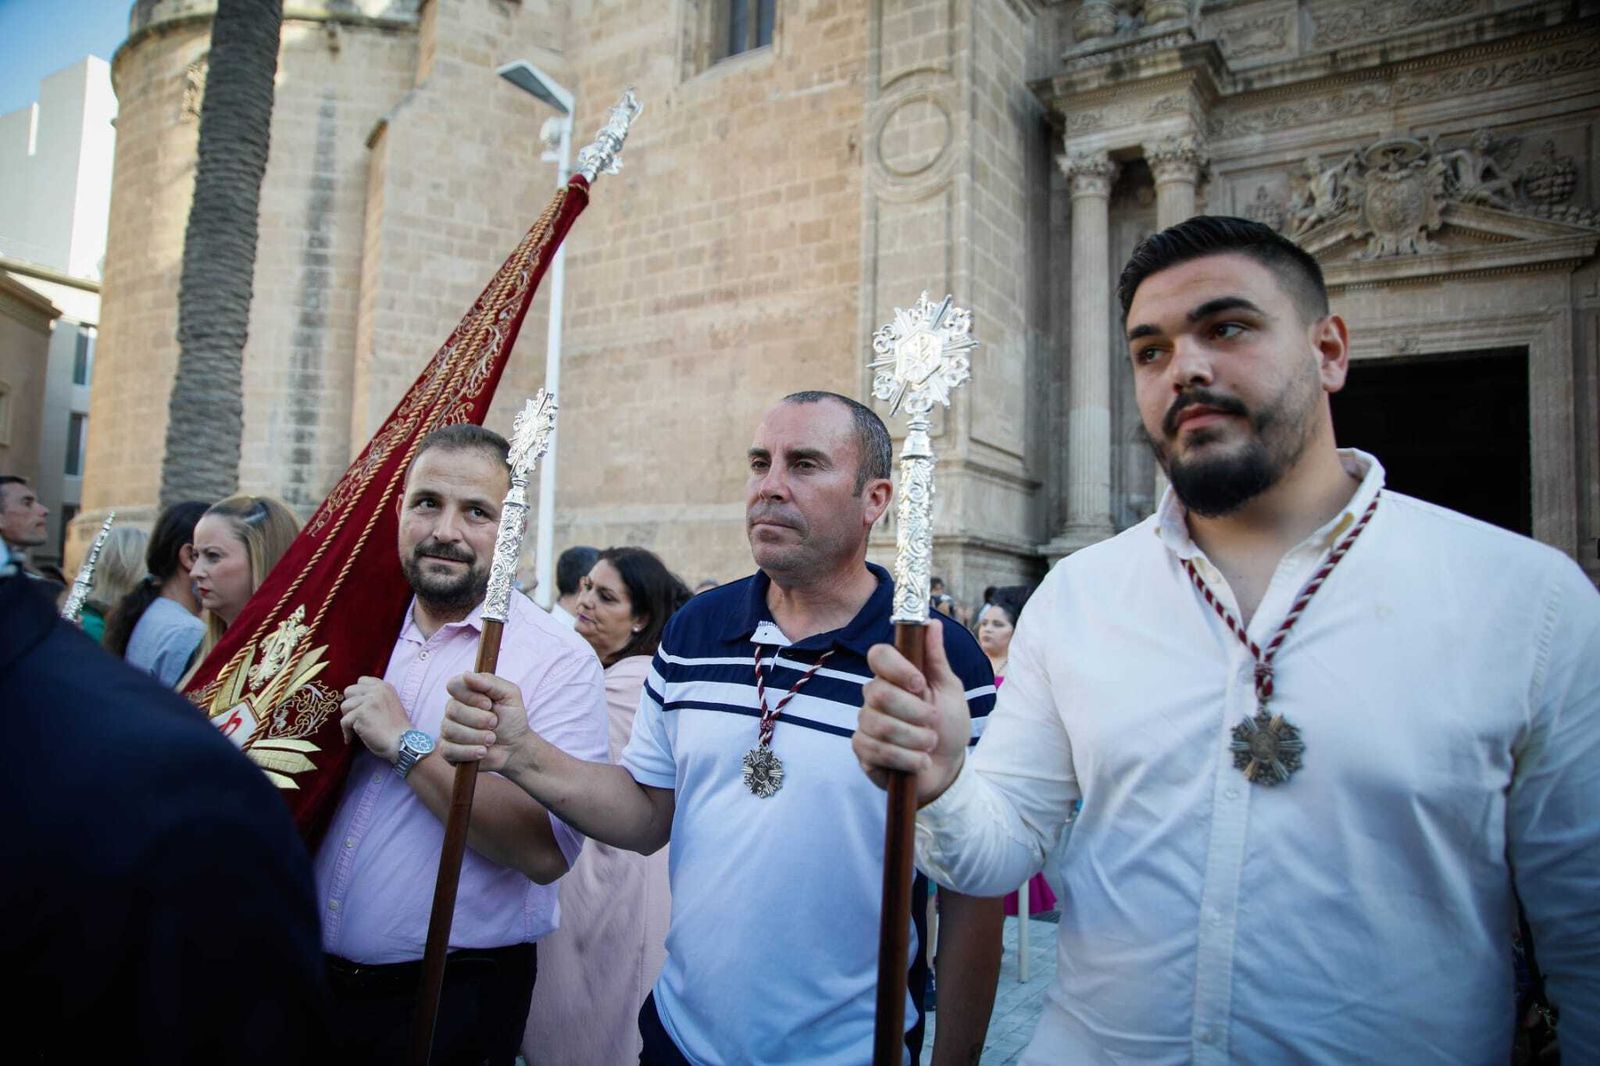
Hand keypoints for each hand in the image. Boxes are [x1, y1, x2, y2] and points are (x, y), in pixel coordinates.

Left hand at [339, 676, 410, 763]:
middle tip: (357, 718)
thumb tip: (354, 699)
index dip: (358, 695)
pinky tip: (352, 738)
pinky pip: (344, 721)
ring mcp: (369, 701)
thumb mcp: (390, 704)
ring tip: (357, 729)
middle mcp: (377, 690)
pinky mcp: (361, 713)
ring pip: (345, 706)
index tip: (361, 707)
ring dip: (348, 719)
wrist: (402, 742)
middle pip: (349, 691)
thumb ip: (375, 697)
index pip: (361, 680)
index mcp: (385, 687)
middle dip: (351, 705)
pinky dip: (347, 732)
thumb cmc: (395, 729)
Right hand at [439, 672, 532, 773]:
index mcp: (465, 693)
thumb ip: (490, 682)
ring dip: (477, 736)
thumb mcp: (509, 695)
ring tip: (491, 739)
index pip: (454, 685)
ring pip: (451, 730)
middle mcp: (453, 709)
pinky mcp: (447, 750)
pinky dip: (469, 752)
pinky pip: (448, 750)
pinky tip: (482, 751)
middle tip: (494, 723)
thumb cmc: (512, 718)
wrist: (515, 747)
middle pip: (452, 709)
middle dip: (478, 719)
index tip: (488, 704)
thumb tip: (466, 675)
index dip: (470, 695)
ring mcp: (448, 730)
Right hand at [854, 618, 970, 805]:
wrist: (948, 768)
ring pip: (879, 724)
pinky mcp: (862, 749)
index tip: (920, 684)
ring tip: (929, 745)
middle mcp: (875, 696)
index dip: (896, 668)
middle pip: (878, 692)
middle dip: (914, 712)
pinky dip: (905, 759)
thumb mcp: (950, 691)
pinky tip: (919, 762)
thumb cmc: (949, 726)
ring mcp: (866, 722)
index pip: (878, 655)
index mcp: (895, 676)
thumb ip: (937, 659)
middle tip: (934, 723)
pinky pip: (874, 749)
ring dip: (914, 739)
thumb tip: (931, 622)